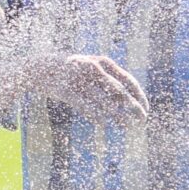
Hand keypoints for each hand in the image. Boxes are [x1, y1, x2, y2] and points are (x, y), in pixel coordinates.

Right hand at [25, 54, 148, 122]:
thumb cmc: (75, 71)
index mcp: (103, 62)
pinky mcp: (65, 90)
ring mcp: (78, 79)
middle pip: (118, 92)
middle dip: (132, 108)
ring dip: (117, 116)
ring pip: (103, 101)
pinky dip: (95, 115)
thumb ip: (110, 83)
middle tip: (142, 121)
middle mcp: (92, 68)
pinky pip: (84, 106)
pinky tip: (103, 123)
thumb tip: (129, 102)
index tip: (146, 110)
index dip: (139, 96)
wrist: (42, 67)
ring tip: (125, 127)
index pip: (128, 80)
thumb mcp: (94, 71)